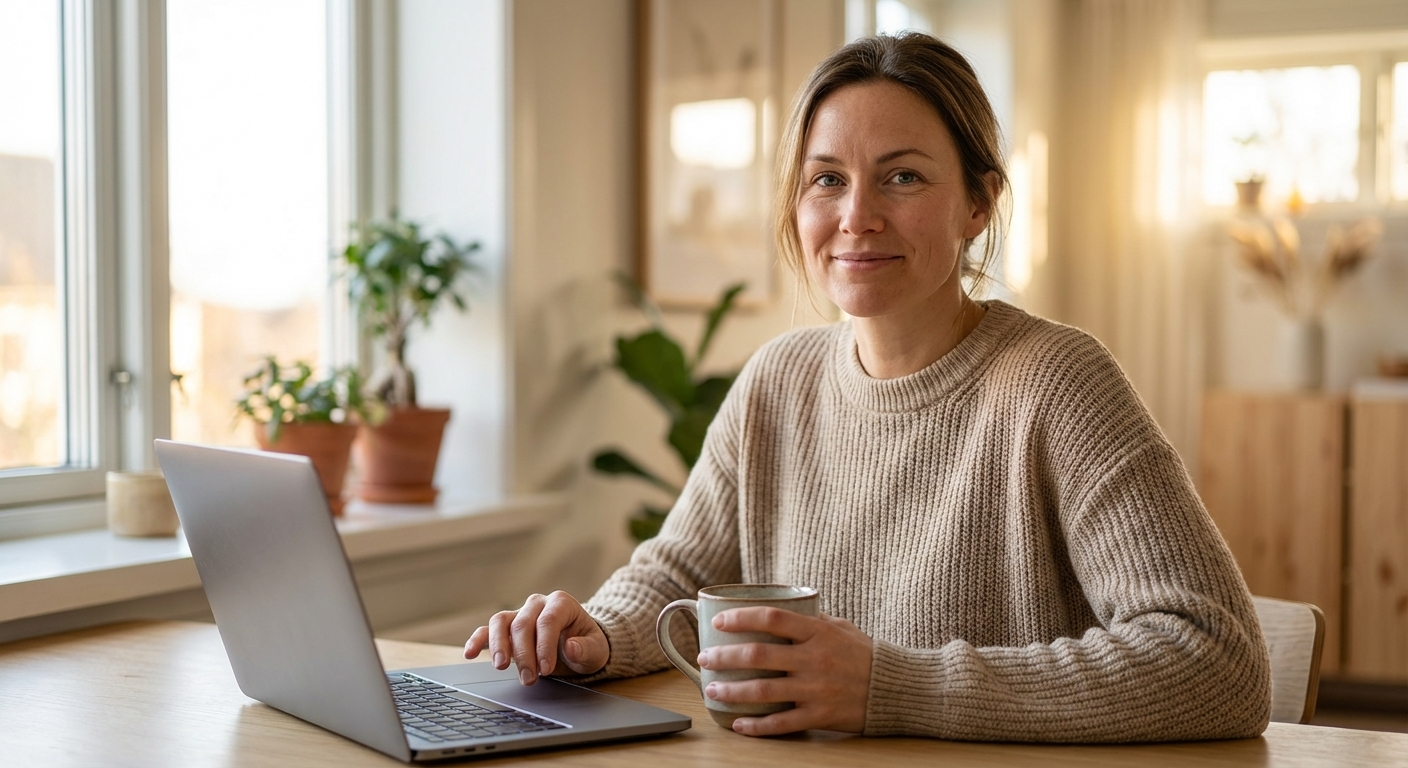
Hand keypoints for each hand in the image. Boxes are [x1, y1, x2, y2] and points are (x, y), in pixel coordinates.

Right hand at [463, 591, 609, 685]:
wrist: (579, 646)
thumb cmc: (587, 645)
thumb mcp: (597, 650)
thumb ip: (586, 648)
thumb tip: (570, 646)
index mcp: (561, 603)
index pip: (548, 620)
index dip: (544, 645)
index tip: (546, 669)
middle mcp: (537, 604)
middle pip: (523, 624)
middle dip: (524, 654)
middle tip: (529, 679)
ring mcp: (520, 614)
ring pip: (501, 622)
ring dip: (498, 645)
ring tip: (501, 667)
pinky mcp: (507, 628)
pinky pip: (487, 630)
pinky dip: (477, 640)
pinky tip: (469, 653)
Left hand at [697, 609, 872, 735]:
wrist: (895, 688)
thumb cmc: (866, 654)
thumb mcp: (841, 627)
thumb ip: (810, 620)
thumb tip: (778, 609)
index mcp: (818, 632)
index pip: (772, 618)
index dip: (741, 618)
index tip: (719, 622)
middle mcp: (814, 659)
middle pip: (758, 656)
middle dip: (725, 657)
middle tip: (706, 658)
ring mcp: (816, 690)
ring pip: (763, 691)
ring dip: (731, 691)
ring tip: (712, 689)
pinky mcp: (820, 716)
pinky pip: (781, 723)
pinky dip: (756, 726)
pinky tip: (738, 724)